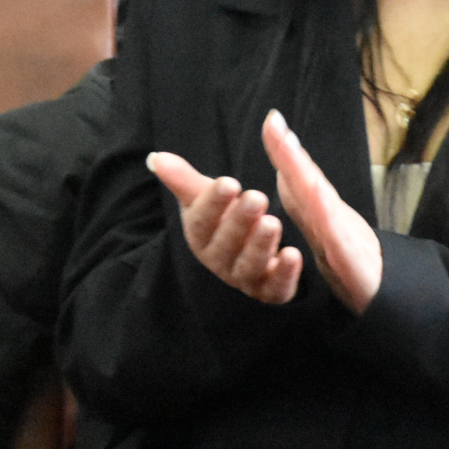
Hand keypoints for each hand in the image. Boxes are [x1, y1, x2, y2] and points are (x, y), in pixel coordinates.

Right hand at [148, 149, 302, 304]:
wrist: (246, 249)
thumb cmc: (222, 216)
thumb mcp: (204, 196)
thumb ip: (183, 178)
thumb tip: (156, 158)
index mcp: (200, 236)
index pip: (202, 221)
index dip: (214, 203)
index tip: (228, 183)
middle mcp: (219, 260)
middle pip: (226, 244)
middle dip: (240, 221)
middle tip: (256, 197)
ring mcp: (243, 278)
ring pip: (249, 266)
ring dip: (261, 246)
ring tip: (272, 223)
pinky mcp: (269, 290)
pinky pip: (275, 288)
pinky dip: (285, 274)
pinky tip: (293, 255)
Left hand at [263, 109, 382, 312]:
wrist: (392, 299)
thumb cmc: (356, 266)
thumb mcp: (323, 232)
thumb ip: (304, 203)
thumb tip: (283, 171)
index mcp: (323, 213)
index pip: (300, 178)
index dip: (284, 151)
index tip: (270, 120)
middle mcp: (334, 218)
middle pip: (310, 181)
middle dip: (290, 152)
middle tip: (273, 123)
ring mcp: (345, 237)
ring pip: (322, 201)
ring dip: (305, 174)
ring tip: (287, 149)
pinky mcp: (354, 262)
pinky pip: (338, 237)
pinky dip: (327, 215)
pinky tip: (315, 195)